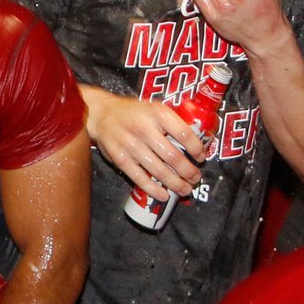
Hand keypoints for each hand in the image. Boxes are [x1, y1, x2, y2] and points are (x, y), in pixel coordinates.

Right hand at [84, 89, 203, 198]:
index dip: (196, 148)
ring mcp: (131, 146)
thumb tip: (196, 142)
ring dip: (175, 183)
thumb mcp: (154, 108)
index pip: (184, 133)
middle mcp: (144, 129)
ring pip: (158, 170)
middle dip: (188, 171)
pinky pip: (140, 178)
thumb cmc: (133, 113)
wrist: (101, 114)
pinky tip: (164, 195)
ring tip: (185, 189)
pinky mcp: (121, 159)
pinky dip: (153, 189)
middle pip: (173, 156)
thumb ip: (172, 122)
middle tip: (196, 179)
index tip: (201, 157)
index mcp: (157, 113)